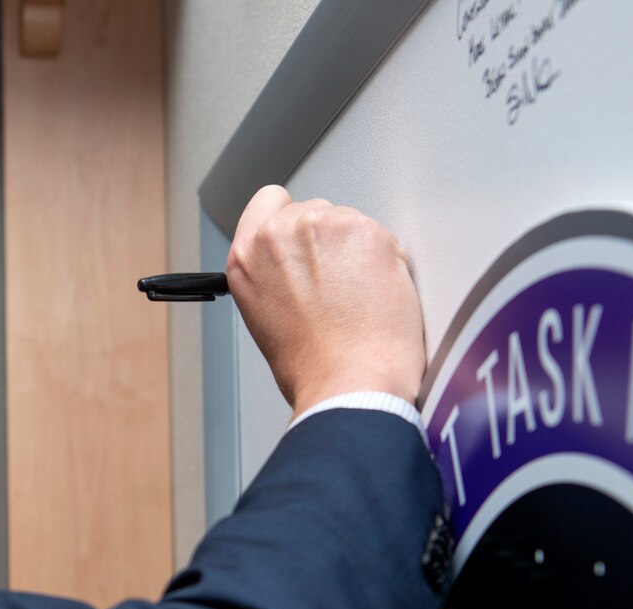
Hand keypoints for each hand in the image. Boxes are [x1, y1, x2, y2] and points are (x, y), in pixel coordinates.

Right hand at [225, 186, 426, 412]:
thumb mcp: (264, 317)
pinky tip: (377, 296)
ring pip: (350, 221)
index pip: (269, 201)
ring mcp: (325, 228)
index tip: (303, 242)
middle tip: (336, 287)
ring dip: (358, 251)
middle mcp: (281, 234)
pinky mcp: (368, 232)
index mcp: (247, 256)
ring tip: (357, 299)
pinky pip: (381, 236)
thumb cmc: (312, 368)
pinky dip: (385, 262)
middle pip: (313, 210)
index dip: (290, 219)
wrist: (350, 383)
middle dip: (328, 241)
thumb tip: (298, 266)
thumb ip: (274, 274)